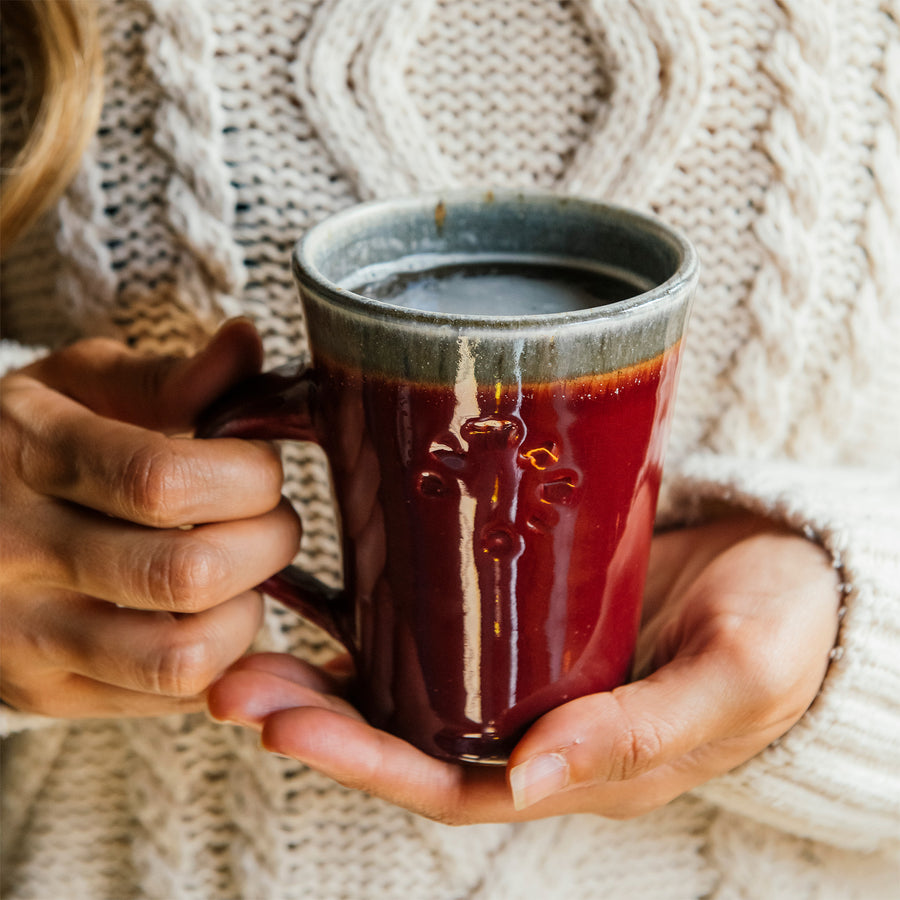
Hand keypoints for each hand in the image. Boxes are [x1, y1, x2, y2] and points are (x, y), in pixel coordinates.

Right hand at [0, 321, 300, 717]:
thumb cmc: (26, 444)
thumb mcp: (77, 386)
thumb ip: (168, 374)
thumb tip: (248, 343)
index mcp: (28, 454)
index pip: (162, 481)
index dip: (248, 478)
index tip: (262, 470)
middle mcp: (13, 551)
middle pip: (186, 574)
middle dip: (267, 545)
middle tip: (269, 522)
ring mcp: (21, 637)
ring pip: (182, 656)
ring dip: (245, 612)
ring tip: (237, 573)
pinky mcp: (43, 694)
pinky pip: (164, 698)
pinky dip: (214, 657)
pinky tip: (204, 612)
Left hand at [208, 515, 839, 823]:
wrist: (799, 565)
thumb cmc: (783, 628)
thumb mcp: (732, 679)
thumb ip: (641, 734)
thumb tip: (537, 777)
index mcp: (579, 760)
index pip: (452, 781)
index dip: (365, 763)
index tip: (284, 727)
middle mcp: (536, 717)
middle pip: (407, 729)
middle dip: (317, 712)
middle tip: (232, 674)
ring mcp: (526, 659)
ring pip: (408, 673)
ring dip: (325, 657)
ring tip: (247, 625)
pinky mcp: (525, 602)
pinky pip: (438, 610)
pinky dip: (377, 599)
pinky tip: (323, 571)